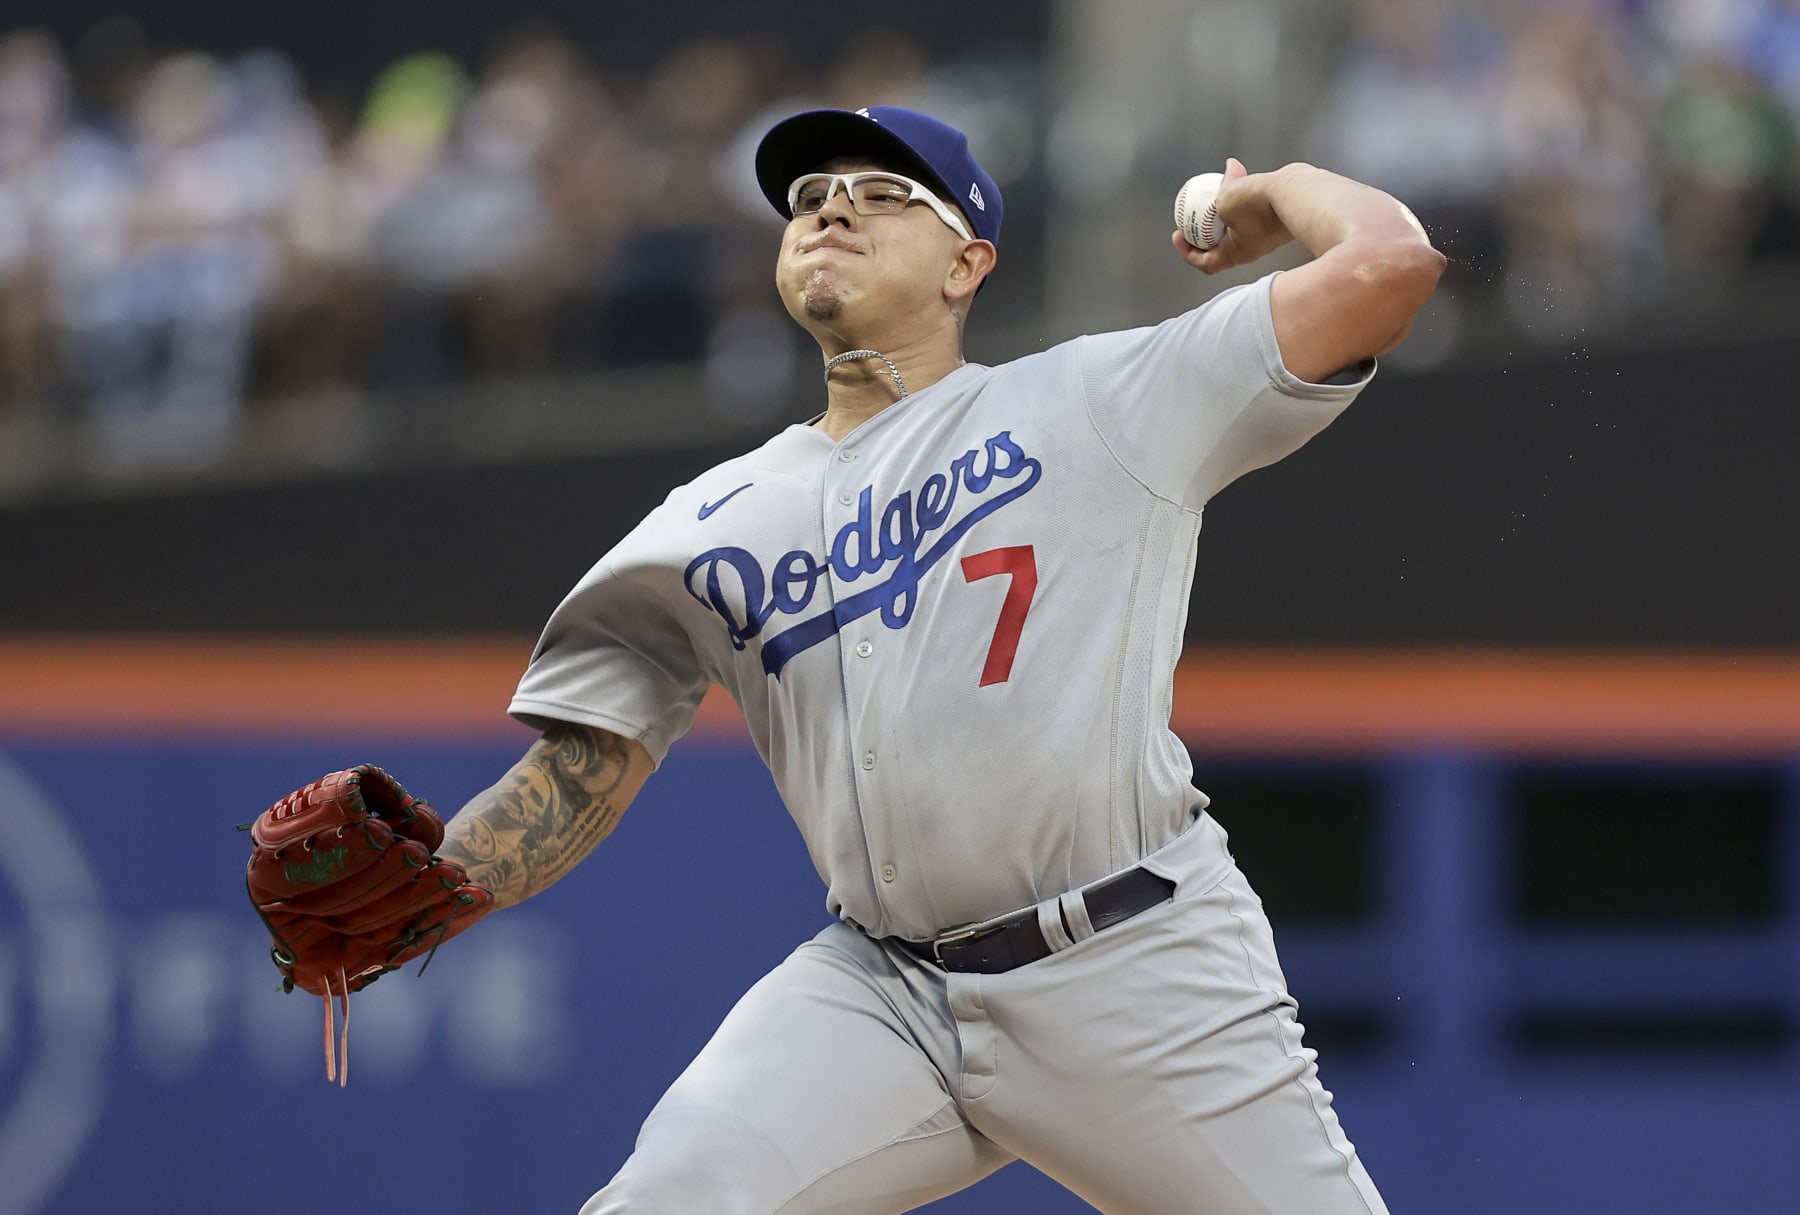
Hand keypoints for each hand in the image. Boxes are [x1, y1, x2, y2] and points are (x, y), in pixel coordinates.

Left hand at [1171, 158, 1294, 274]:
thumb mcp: (1226, 200)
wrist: (1299, 193)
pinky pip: (1252, 208)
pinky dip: (1241, 195)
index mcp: (1236, 253)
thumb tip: (1228, 170)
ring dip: (1222, 209)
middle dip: (1204, 232)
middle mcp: (1252, 247)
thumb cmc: (1260, 204)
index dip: (1188, 252)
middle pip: (1220, 245)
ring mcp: (1266, 234)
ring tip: (1215, 190)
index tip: (1179, 236)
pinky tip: (1237, 173)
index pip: (1206, 263)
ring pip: (1237, 224)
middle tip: (1193, 216)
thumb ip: (1221, 192)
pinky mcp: (1276, 218)